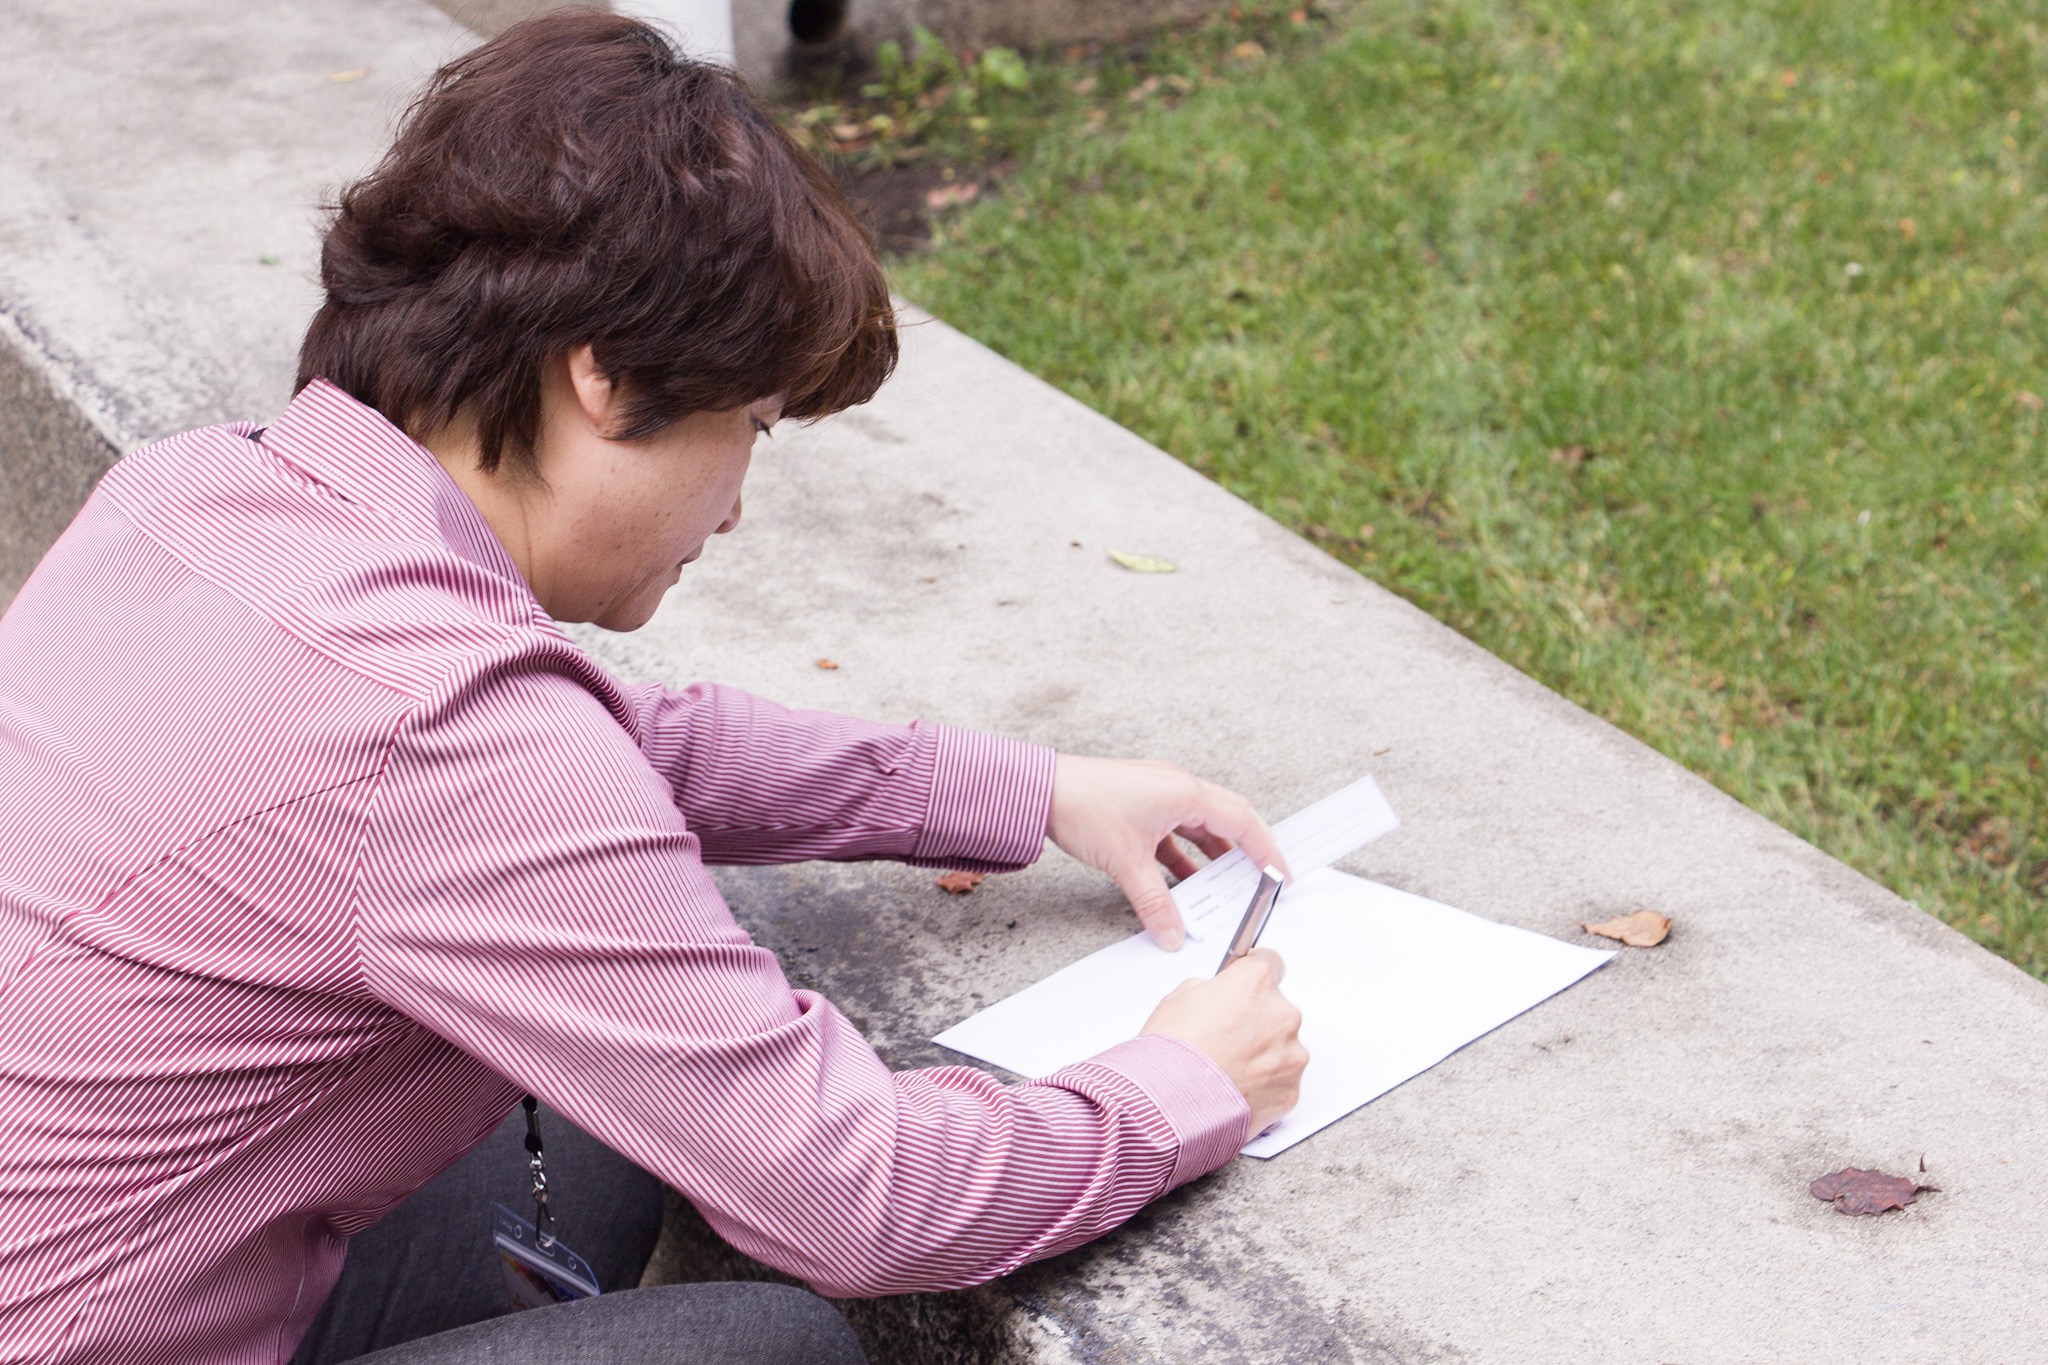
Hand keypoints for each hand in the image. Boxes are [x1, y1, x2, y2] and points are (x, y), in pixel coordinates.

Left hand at [1046, 754, 1287, 949]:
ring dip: (1214, 856)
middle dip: (1247, 852)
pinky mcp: (1142, 805)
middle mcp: (1177, 788)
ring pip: (1201, 827)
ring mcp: (1159, 794)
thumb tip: (1172, 934)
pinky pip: (1176, 832)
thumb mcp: (1127, 863)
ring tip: (1225, 888)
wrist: (1039, 790)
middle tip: (1262, 880)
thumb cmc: (1084, 807)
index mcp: (1185, 792)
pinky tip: (1185, 881)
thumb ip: (1155, 903)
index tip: (1280, 875)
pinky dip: (1185, 855)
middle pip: (1228, 820)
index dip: (1266, 850)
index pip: (1242, 821)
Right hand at [1142, 948, 1305, 1132]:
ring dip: (1262, 1056)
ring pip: (1282, 1048)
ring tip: (1226, 1071)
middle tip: (1224, 1040)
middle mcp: (1282, 1015)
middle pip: (1277, 1010)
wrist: (1168, 1105)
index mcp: (1255, 983)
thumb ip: (1211, 991)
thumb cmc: (1170, 1053)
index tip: (1248, 988)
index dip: (1253, 978)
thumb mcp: (1178, 998)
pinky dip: (1264, 1086)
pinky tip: (1234, 1089)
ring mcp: (1291, 1055)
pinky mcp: (1291, 1091)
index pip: (1270, 963)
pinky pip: (1282, 1082)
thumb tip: (1220, 998)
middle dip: (1255, 1022)